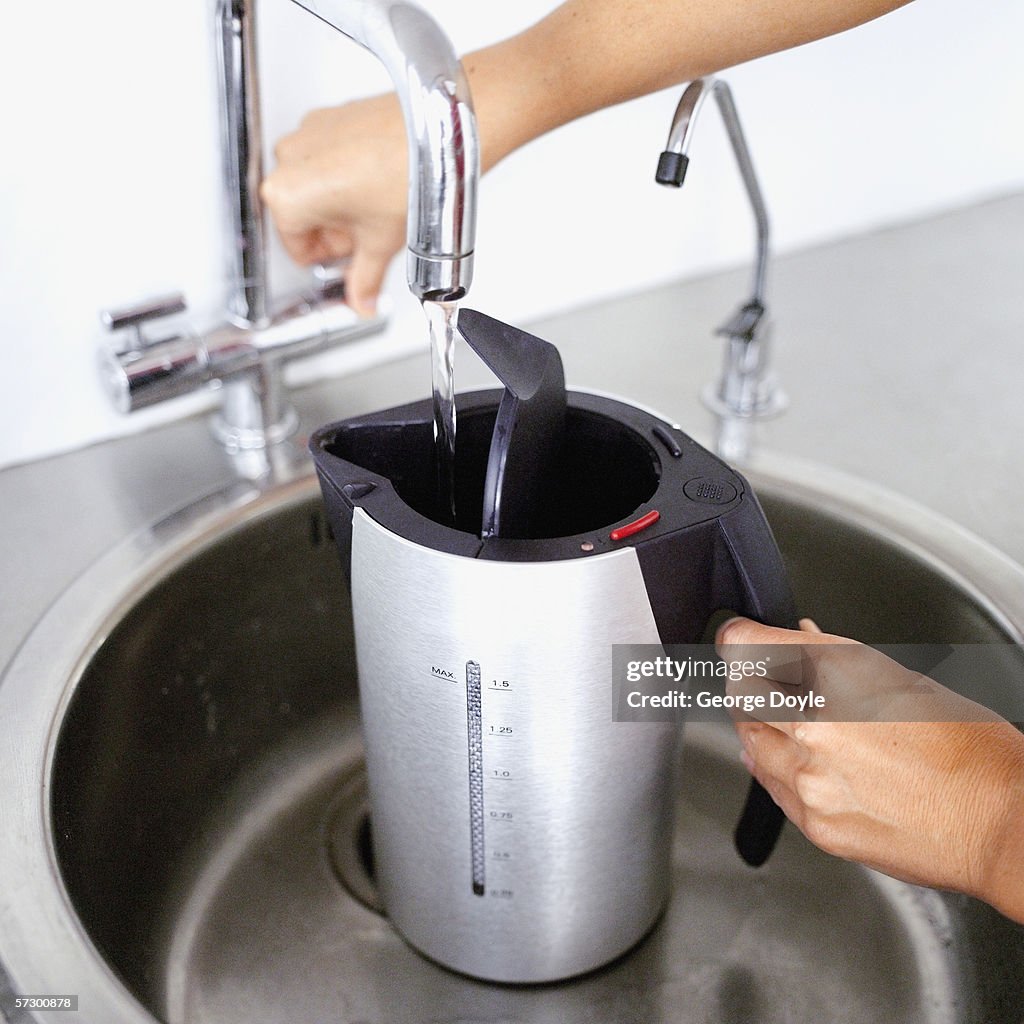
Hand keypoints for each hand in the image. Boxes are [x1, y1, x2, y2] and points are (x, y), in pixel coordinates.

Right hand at [260, 94, 407, 315]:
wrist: (437, 132)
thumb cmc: (407, 175)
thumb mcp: (380, 243)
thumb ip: (364, 280)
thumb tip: (361, 302)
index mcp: (286, 195)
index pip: (296, 248)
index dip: (328, 257)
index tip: (350, 255)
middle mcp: (286, 159)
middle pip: (302, 216)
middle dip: (333, 230)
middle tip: (368, 233)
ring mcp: (305, 133)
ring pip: (312, 186)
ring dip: (339, 203)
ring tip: (375, 207)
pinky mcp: (326, 116)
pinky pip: (325, 158)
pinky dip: (344, 173)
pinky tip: (375, 182)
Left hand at [716, 617, 1023, 922]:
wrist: (1000, 820)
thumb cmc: (967, 746)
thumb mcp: (897, 677)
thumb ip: (831, 659)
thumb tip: (796, 639)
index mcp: (832, 677)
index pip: (744, 647)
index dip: (739, 639)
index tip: (739, 638)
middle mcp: (810, 728)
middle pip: (739, 693)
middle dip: (749, 683)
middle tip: (766, 680)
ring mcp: (808, 780)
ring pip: (749, 741)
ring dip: (761, 726)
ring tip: (792, 722)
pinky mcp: (815, 823)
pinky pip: (772, 787)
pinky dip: (776, 768)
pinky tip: (799, 761)